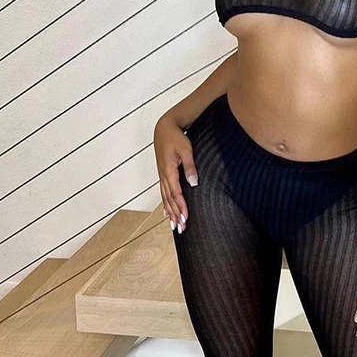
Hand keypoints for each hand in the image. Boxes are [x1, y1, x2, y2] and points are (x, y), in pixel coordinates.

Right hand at [153, 114, 197, 232]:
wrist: (165, 128)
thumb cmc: (176, 137)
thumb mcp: (186, 150)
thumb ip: (190, 166)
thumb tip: (194, 183)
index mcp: (168, 171)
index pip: (176, 193)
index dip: (181, 207)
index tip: (186, 218)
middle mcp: (163, 176)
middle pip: (169, 200)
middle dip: (175, 215)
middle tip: (181, 229)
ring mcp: (162, 175)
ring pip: (165, 198)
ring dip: (170, 212)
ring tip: (174, 226)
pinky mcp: (163, 174)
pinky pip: (163, 193)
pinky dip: (165, 204)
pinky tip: (167, 212)